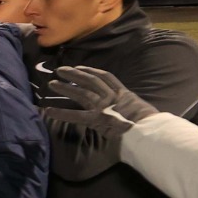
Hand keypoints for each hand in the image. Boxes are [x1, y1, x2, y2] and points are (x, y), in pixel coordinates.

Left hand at [43, 65, 158, 133]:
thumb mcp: (139, 108)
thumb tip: (124, 107)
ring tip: (52, 83)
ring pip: (81, 93)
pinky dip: (62, 112)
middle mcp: (111, 96)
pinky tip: (48, 111)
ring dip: (66, 87)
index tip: (80, 67)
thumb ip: (128, 105)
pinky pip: (76, 115)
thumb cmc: (148, 123)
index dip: (91, 70)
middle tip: (60, 70)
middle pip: (90, 80)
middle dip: (75, 74)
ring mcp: (104, 106)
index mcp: (123, 93)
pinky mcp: (97, 118)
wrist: (149, 129)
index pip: (105, 77)